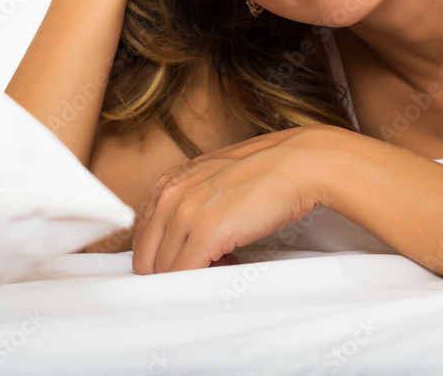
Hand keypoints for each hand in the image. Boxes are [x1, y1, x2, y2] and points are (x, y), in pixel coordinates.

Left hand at [131, 126, 326, 273]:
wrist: (299, 164)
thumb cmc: (265, 170)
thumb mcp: (214, 177)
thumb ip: (190, 199)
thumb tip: (181, 232)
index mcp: (169, 182)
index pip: (143, 235)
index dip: (164, 252)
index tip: (188, 255)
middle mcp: (171, 196)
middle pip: (146, 257)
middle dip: (170, 270)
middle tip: (203, 265)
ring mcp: (187, 214)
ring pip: (163, 269)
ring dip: (191, 274)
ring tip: (222, 261)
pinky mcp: (207, 232)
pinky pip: (184, 273)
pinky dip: (203, 279)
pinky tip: (230, 262)